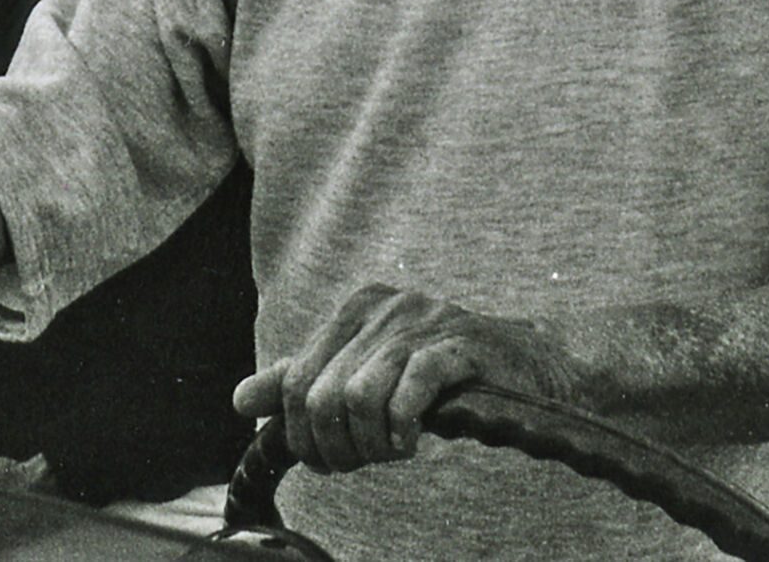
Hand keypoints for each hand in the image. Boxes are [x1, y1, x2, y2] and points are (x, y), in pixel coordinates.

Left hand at [233, 285, 572, 472]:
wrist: (528, 368)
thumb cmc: (441, 374)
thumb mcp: (366, 372)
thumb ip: (305, 380)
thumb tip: (241, 400)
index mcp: (356, 307)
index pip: (296, 381)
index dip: (303, 436)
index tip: (330, 461)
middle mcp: (385, 305)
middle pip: (322, 395)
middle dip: (336, 447)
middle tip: (362, 463)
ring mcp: (423, 321)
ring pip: (360, 396)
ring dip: (370, 443)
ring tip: (390, 452)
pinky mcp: (460, 345)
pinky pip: (410, 390)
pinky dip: (402, 428)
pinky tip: (411, 442)